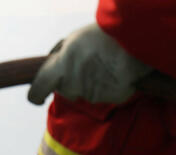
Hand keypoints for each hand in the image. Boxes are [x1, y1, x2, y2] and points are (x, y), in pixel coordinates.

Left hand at [28, 24, 150, 105]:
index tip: (37, 99)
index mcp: (62, 64)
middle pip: (66, 91)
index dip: (36, 95)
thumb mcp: (75, 38)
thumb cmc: (104, 33)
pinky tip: (118, 71)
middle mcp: (75, 81)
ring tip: (106, 62)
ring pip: (87, 94)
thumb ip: (60, 55)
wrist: (139, 34)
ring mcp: (94, 92)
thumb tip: (51, 66)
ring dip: (93, 83)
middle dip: (72, 82)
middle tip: (88, 63)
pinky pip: (107, 95)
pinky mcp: (113, 97)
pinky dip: (111, 86)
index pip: (39, 88)